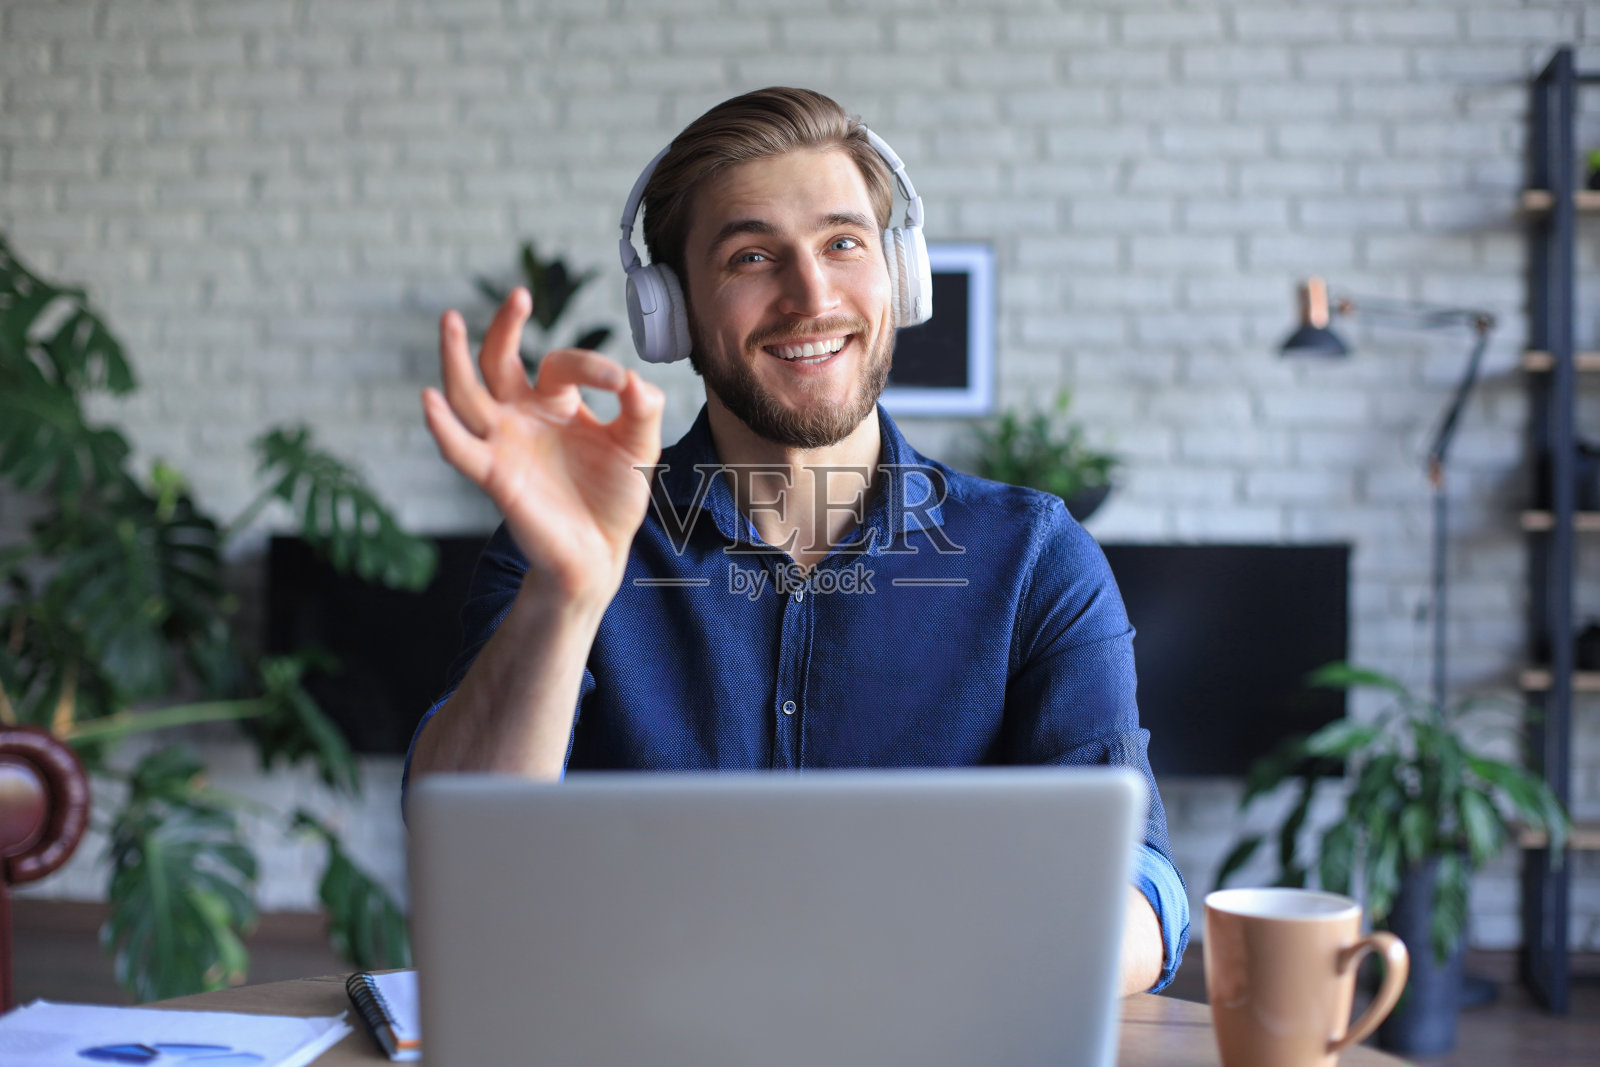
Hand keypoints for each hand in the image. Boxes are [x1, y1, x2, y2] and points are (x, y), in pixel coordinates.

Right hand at [422, 288, 664, 602]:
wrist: (601, 554)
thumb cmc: (614, 497)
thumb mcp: (639, 446)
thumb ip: (644, 409)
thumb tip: (633, 379)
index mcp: (556, 404)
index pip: (561, 364)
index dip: (591, 365)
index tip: (621, 382)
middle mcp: (522, 417)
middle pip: (498, 361)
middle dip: (503, 326)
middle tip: (519, 294)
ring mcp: (504, 444)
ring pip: (466, 393)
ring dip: (453, 358)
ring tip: (449, 321)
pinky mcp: (494, 477)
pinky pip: (460, 449)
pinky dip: (441, 427)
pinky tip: (428, 400)